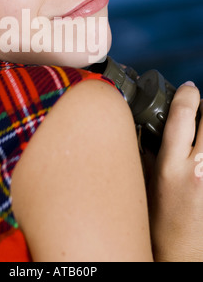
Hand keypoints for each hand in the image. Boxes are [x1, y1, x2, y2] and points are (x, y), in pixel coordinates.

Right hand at [148, 82, 202, 261]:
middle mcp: (198, 169)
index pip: (182, 115)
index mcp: (171, 166)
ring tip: (202, 131)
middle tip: (198, 109)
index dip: (187, 95)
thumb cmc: (160, 223)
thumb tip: (151, 125)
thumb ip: (148, 152)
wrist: (184, 254)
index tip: (188, 89)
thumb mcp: (146, 184)